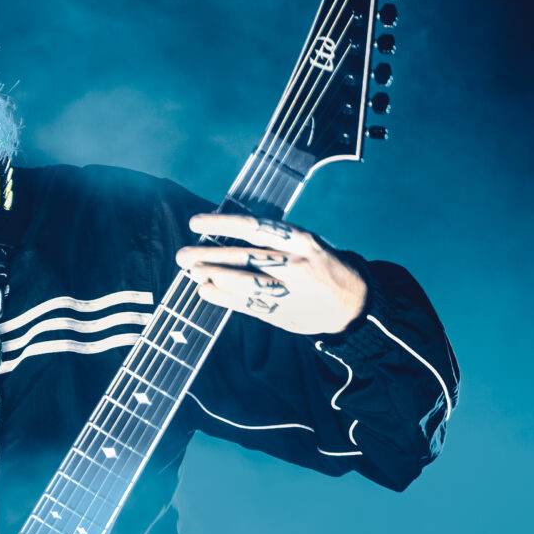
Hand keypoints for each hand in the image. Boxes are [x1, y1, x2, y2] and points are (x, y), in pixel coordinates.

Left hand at [175, 212, 366, 335]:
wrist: (350, 301)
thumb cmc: (318, 265)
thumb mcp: (302, 243)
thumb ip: (271, 240)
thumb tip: (223, 234)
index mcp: (299, 239)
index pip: (253, 227)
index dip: (221, 224)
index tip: (195, 223)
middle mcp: (295, 263)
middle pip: (244, 257)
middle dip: (209, 256)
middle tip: (182, 255)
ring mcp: (289, 290)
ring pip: (244, 282)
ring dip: (214, 277)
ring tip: (192, 272)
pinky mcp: (282, 311)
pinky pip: (247, 304)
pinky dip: (223, 298)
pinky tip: (205, 291)